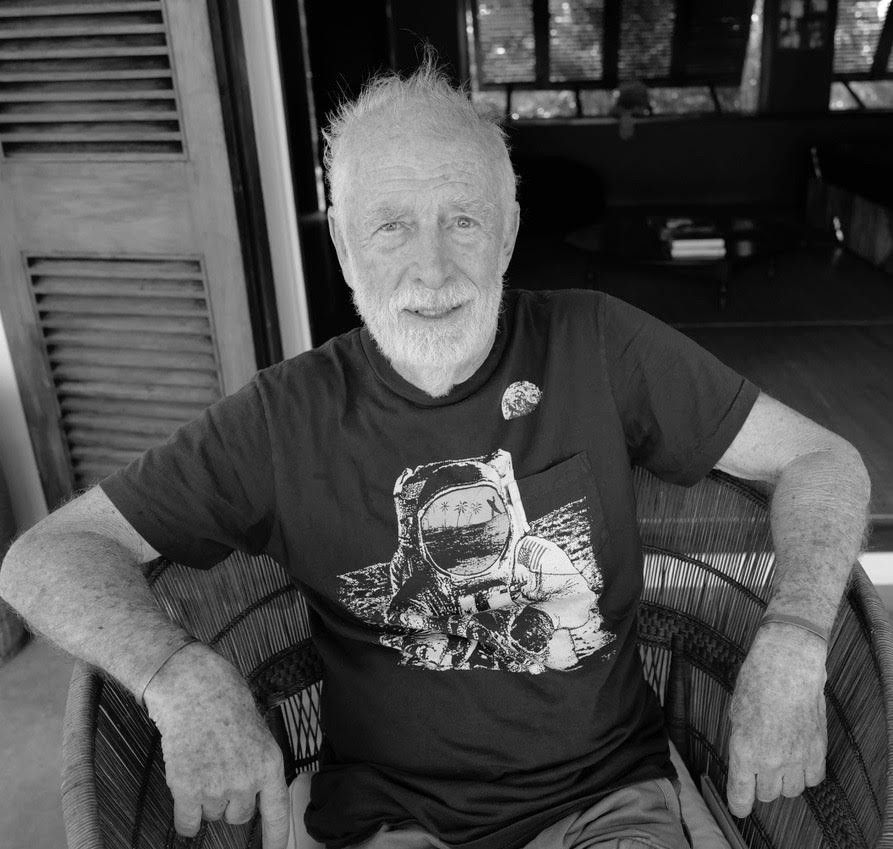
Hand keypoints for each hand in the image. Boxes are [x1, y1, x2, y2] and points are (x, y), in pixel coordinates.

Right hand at [143, 643, 289, 847]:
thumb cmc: (224, 703)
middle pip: (239, 816)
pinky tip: (185, 788)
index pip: (278, 811)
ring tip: (202, 763)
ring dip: (205, 799)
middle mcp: (247, 779)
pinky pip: (188, 823)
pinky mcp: (189, 789)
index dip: (278, 838)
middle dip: (229, 800)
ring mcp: (218, 786)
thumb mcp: (256, 731)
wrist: (194, 688)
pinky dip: (186, 815)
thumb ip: (257, 764)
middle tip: (219, 769)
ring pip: (212, 815)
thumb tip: (253, 792)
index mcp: (269, 762)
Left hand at [726, 623, 826, 816]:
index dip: (739, 804)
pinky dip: (805, 774)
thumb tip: (746, 759)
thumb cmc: (757, 682)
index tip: (739, 804)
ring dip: (784, 780)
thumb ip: (741, 741)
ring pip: (790, 790)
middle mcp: (770, 760)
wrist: (788, 666)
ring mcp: (796, 758)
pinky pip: (812, 779)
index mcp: (743, 750)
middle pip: (766, 795)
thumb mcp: (735, 712)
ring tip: (780, 759)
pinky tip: (798, 758)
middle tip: (760, 765)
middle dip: (760, 784)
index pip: (741, 795)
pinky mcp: (817, 751)